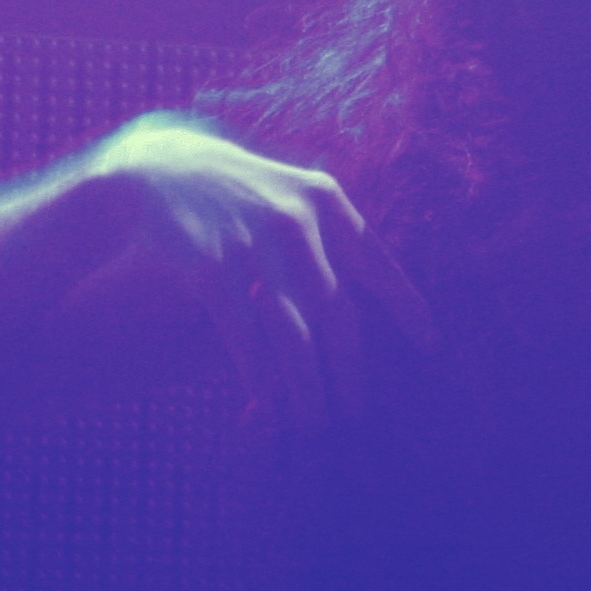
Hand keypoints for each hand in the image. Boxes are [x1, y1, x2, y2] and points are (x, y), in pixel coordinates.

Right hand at [68, 120, 436, 428]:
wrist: (160, 169)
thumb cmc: (243, 194)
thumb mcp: (296, 194)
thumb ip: (338, 233)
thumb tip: (392, 288)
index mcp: (325, 201)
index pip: (377, 263)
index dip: (407, 307)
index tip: (430, 346)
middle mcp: (295, 219)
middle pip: (337, 312)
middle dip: (351, 369)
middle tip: (356, 411)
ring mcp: (251, 242)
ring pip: (294, 333)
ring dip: (308, 385)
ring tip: (313, 422)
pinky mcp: (208, 268)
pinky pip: (244, 336)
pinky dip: (259, 376)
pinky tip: (267, 405)